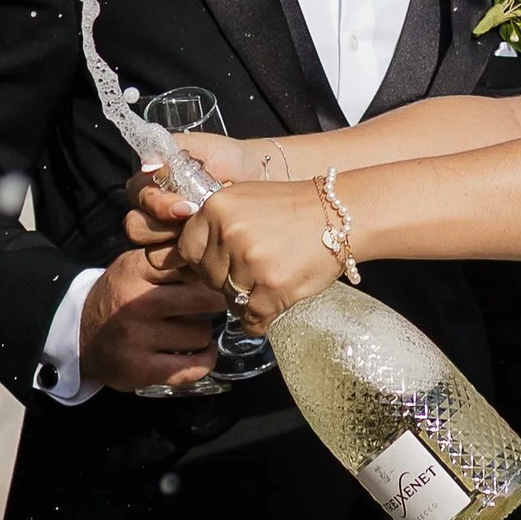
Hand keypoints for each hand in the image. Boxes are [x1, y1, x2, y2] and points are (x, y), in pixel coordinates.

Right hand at [77, 244, 228, 392]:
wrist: (80, 335)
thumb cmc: (119, 297)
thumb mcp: (134, 266)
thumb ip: (169, 260)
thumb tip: (216, 261)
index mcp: (134, 270)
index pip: (189, 265)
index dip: (208, 272)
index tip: (216, 277)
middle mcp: (135, 304)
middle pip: (202, 299)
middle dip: (216, 300)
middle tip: (218, 302)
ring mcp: (136, 339)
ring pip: (200, 333)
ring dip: (203, 332)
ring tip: (191, 328)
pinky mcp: (140, 370)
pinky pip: (193, 367)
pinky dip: (205, 360)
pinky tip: (202, 352)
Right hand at [121, 137, 283, 250]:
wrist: (258, 178)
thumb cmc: (228, 158)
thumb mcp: (200, 146)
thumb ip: (171, 149)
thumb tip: (148, 165)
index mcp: (152, 186)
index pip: (137, 199)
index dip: (158, 206)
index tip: (188, 207)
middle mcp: (154, 214)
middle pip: (136, 229)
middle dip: (164, 229)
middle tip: (197, 222)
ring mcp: (168, 238)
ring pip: (152, 254)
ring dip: (178, 248)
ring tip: (208, 236)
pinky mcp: (186, 258)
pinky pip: (176, 271)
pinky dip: (193, 265)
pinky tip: (214, 251)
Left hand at [151, 175, 345, 319]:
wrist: (341, 216)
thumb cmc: (294, 209)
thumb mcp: (245, 200)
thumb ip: (213, 223)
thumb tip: (179, 257)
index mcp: (216, 208)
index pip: (187, 250)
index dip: (204, 259)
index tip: (222, 260)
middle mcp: (229, 233)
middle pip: (208, 277)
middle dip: (226, 279)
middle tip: (254, 269)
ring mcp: (250, 262)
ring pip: (229, 299)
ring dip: (246, 298)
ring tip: (269, 281)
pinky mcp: (272, 288)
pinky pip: (251, 318)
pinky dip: (260, 319)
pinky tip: (273, 304)